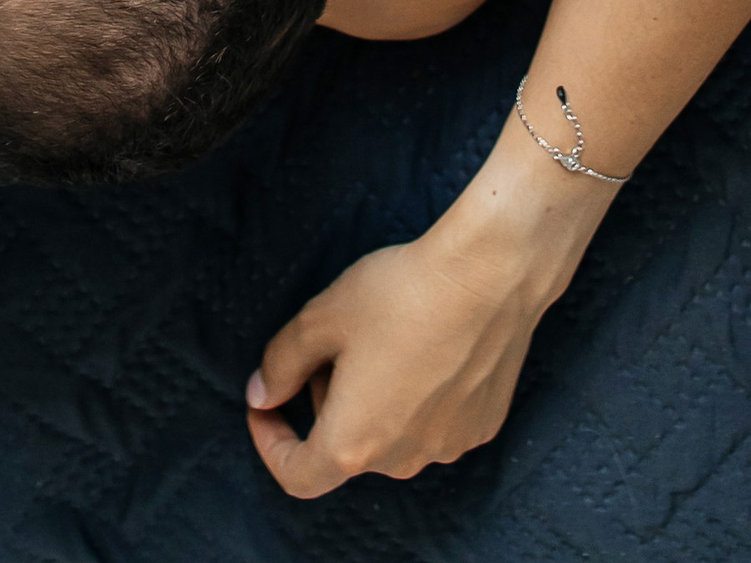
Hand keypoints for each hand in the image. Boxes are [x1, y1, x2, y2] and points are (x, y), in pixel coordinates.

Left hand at [245, 208, 568, 497]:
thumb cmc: (399, 294)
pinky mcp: (480, 427)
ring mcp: (446, 447)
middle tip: (333, 344)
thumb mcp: (322, 317)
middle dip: (327, 402)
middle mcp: (401, 460)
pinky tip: (425, 347)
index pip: (297, 475)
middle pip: (346, 448)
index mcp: (353, 442)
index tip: (266, 407)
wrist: (488, 276)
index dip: (271, 444)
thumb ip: (282, 362)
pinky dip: (415, 399)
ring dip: (372, 403)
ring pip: (390, 437)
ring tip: (382, 339)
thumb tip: (261, 394)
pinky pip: (432, 425)